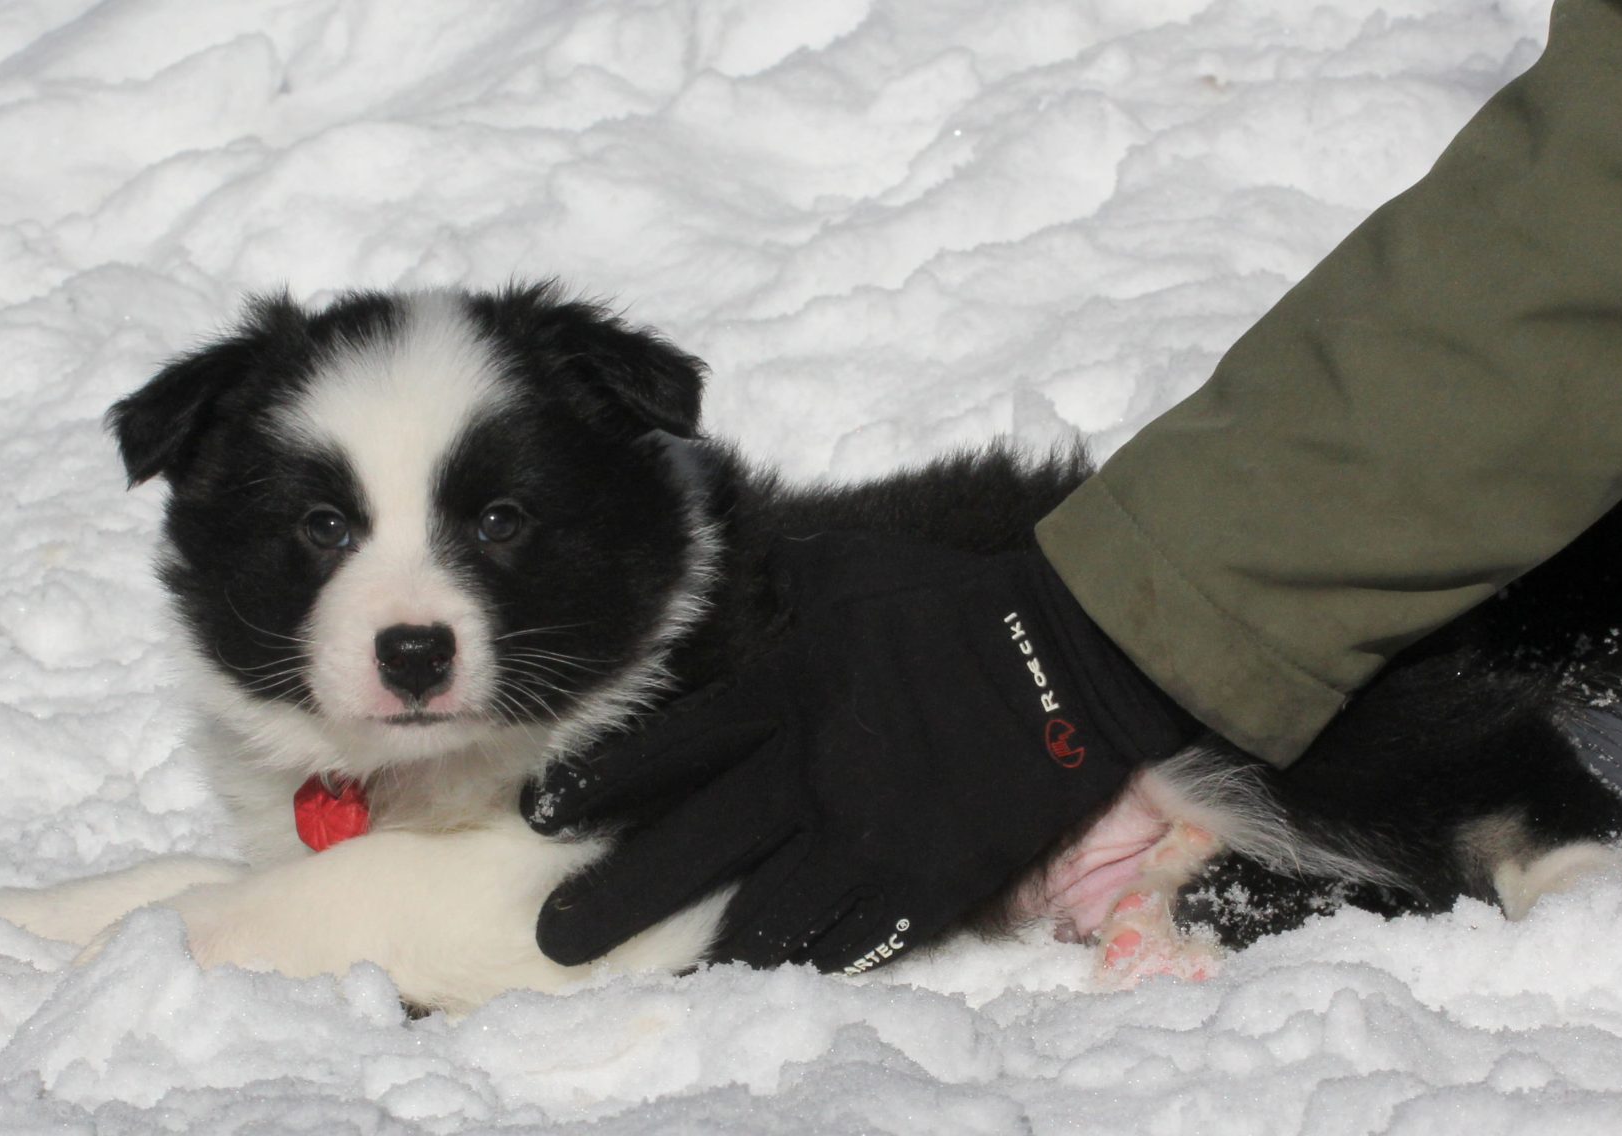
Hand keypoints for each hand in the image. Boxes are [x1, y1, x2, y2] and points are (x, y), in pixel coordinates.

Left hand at [524, 531, 1198, 972]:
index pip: (669, 750)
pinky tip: (762, 969)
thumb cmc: (953, 606)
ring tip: (650, 970)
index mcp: (787, 694)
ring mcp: (871, 839)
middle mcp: (813, 773)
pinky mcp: (927, 884)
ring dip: (699, 946)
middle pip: (690, 850)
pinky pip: (848, 940)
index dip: (599, 787)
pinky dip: (800, 957)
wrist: (1075, 658)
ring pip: (763, 914)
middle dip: (612, 899)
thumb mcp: (848, 568)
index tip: (547, 814)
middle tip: (556, 934)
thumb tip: (708, 549)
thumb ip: (770, 574)